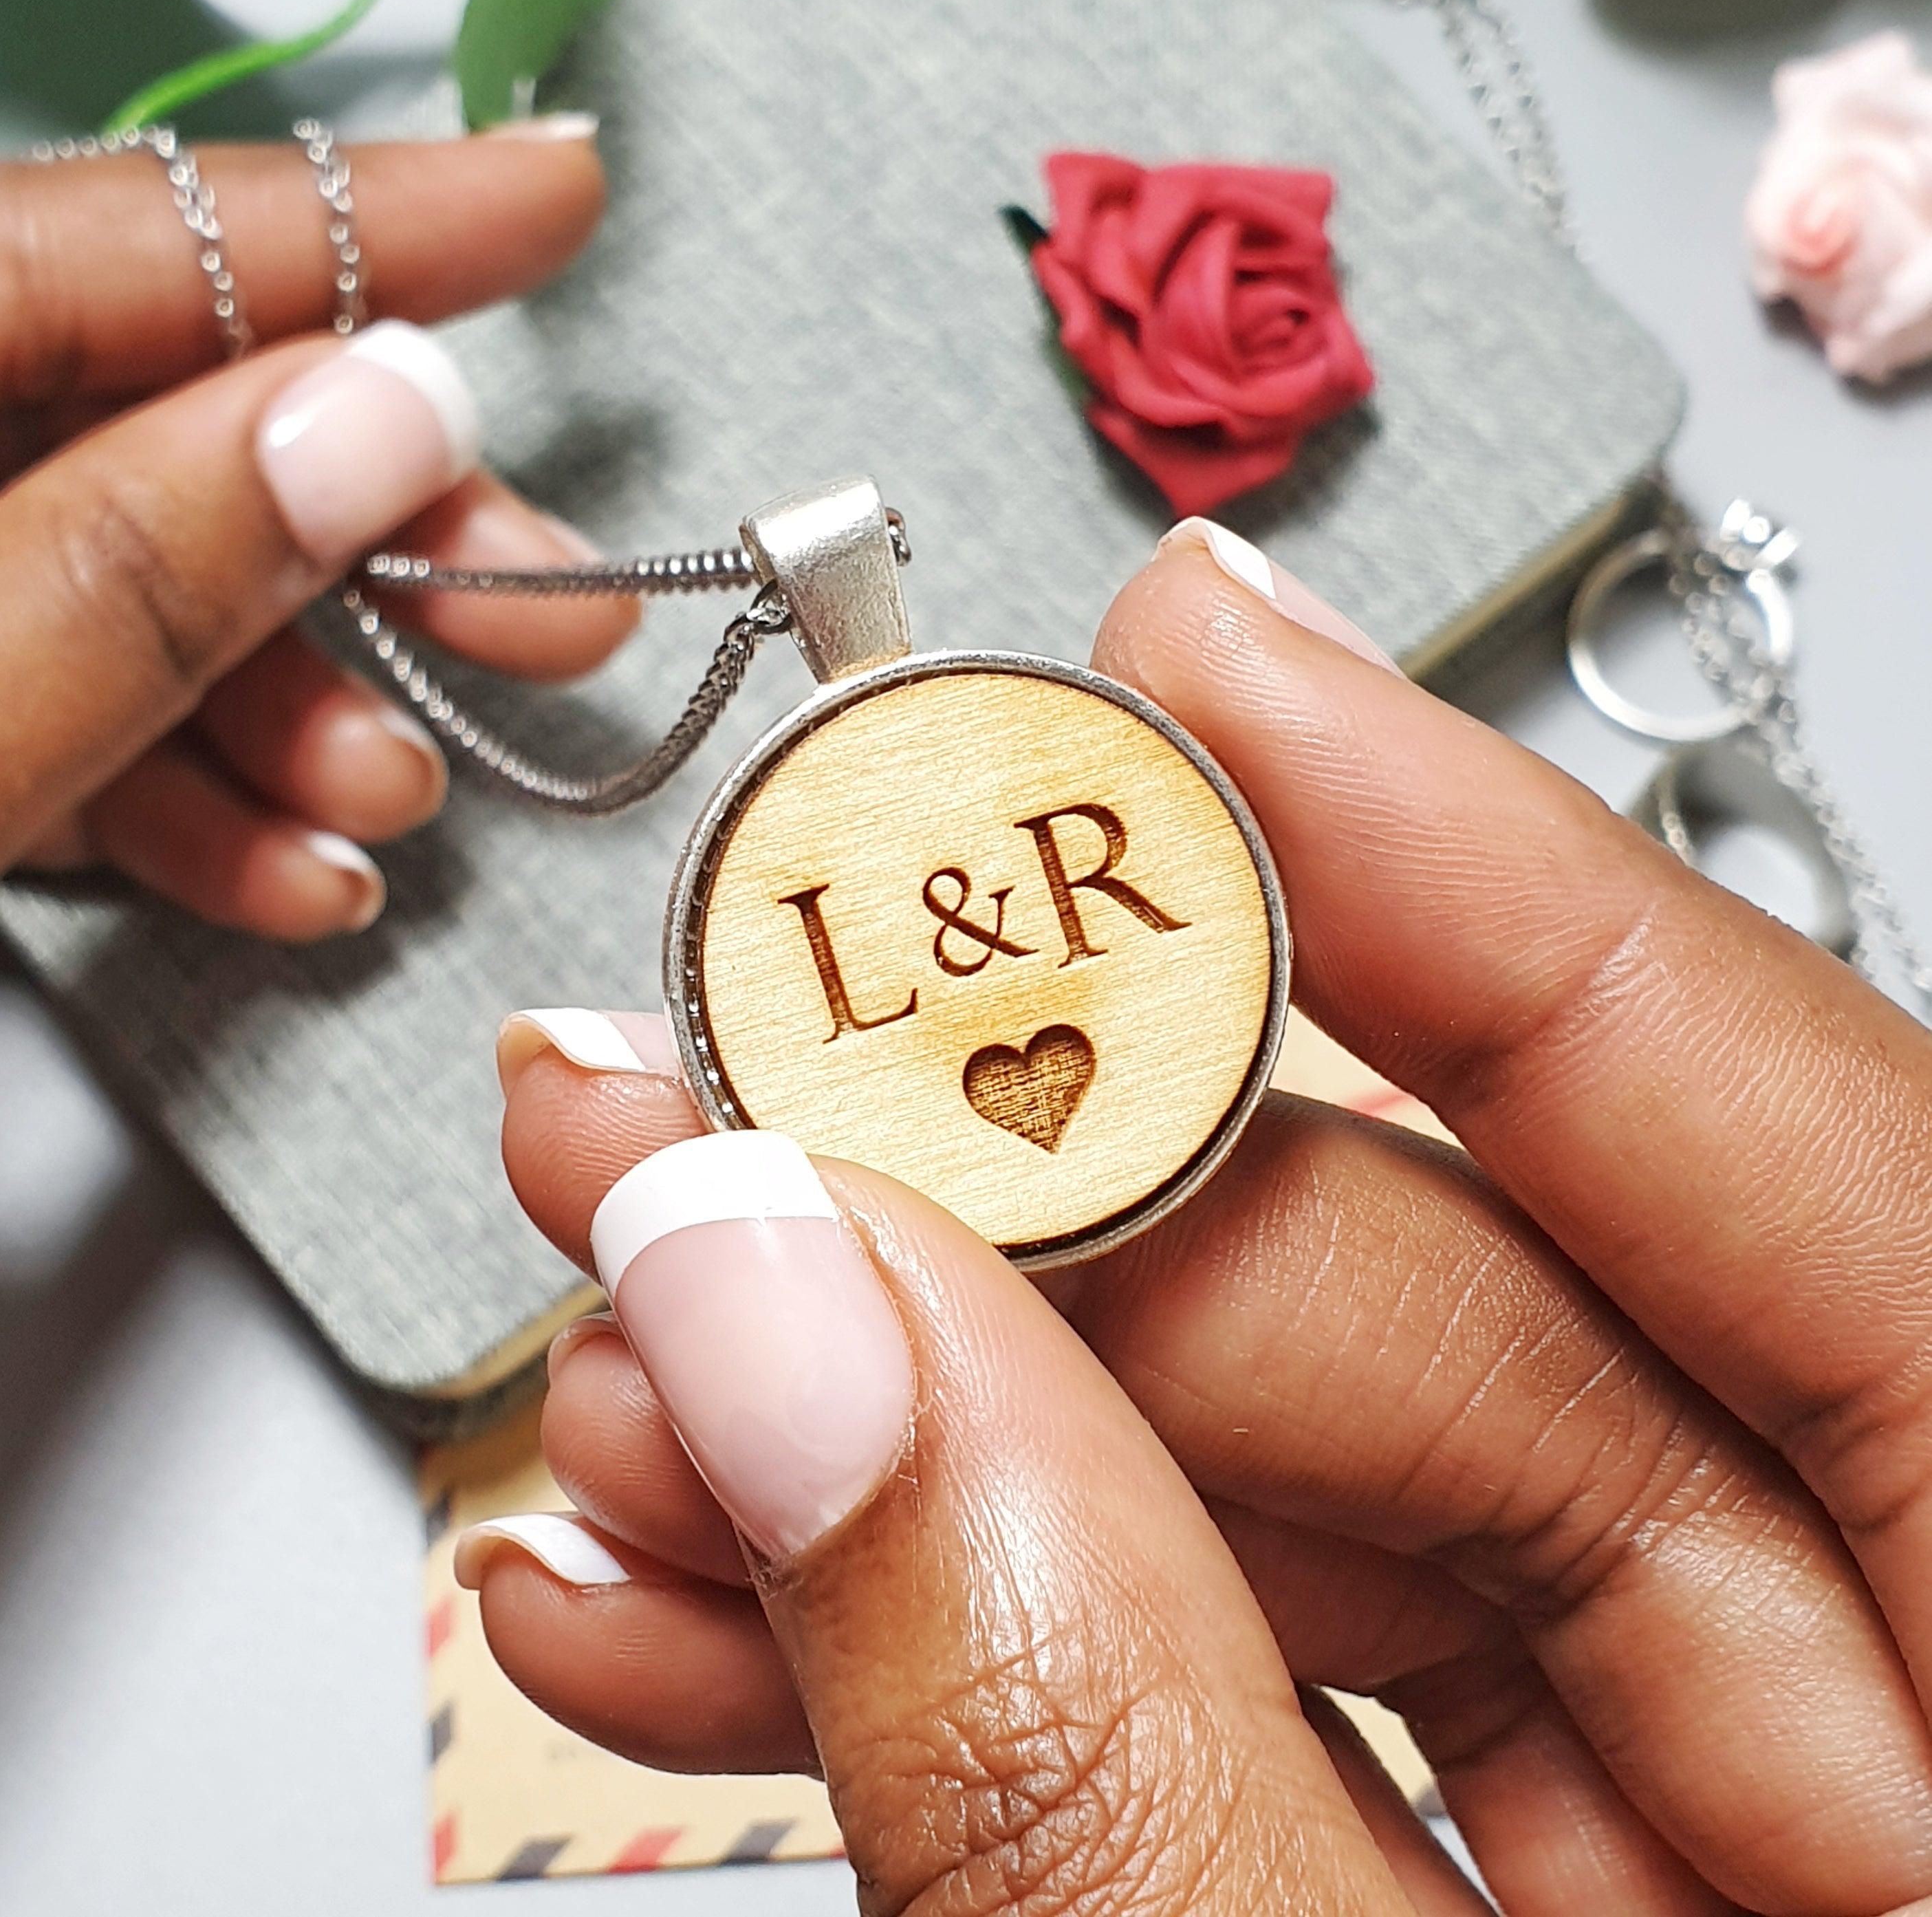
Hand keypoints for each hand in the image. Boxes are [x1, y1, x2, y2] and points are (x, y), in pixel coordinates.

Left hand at [0, 122, 641, 939]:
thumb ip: (144, 567)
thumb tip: (382, 414)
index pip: (150, 241)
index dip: (377, 223)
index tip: (553, 199)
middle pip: (177, 419)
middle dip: (389, 540)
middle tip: (558, 606)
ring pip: (140, 587)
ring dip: (302, 712)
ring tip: (390, 800)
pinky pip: (68, 706)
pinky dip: (193, 797)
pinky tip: (285, 873)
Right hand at [463, 527, 1931, 1914]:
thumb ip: (1099, 1759)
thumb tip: (805, 1336)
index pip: (1815, 1155)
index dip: (1470, 887)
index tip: (1202, 665)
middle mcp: (1923, 1749)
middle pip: (1480, 1325)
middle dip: (1041, 1223)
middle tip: (731, 1130)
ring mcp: (1733, 1838)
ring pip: (1319, 1504)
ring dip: (937, 1451)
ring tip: (654, 1391)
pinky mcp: (1525, 1898)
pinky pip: (1268, 1693)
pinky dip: (991, 1653)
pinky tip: (731, 1606)